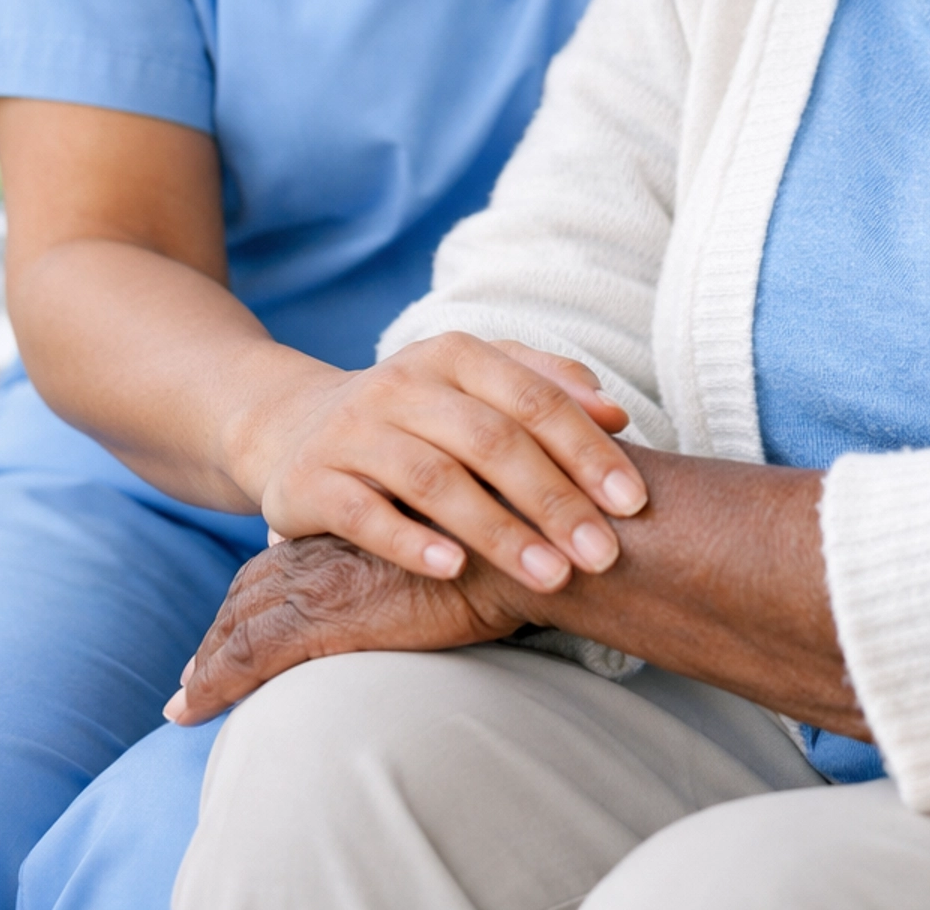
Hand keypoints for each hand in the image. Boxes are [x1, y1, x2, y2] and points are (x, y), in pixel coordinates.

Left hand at [165, 532, 530, 724]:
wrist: (523, 545)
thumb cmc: (515, 541)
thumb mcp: (468, 535)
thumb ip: (440, 543)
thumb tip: (447, 567)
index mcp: (360, 521)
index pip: (289, 556)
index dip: (261, 588)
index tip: (240, 616)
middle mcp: (330, 545)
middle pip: (256, 587)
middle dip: (223, 628)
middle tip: (196, 669)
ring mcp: (322, 579)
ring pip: (241, 622)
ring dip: (208, 661)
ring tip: (186, 696)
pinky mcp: (323, 616)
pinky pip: (247, 655)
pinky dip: (211, 682)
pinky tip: (188, 708)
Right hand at [232, 334, 648, 596]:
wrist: (295, 425)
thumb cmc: (417, 414)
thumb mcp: (477, 384)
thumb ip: (546, 388)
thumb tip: (617, 414)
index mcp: (455, 354)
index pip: (533, 399)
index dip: (587, 451)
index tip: (634, 504)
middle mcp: (403, 383)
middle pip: (491, 440)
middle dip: (555, 500)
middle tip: (604, 555)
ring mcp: (353, 430)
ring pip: (435, 479)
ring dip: (498, 530)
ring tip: (551, 576)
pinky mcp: (309, 480)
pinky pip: (363, 512)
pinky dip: (410, 540)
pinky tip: (453, 569)